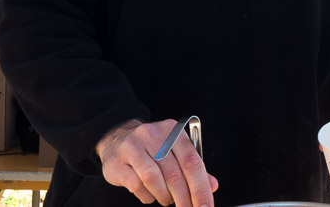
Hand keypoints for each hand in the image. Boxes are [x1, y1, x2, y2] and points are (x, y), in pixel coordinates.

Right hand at [96, 119, 217, 205]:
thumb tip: (212, 186)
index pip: (192, 161)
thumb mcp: (174, 152)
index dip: (201, 188)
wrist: (117, 140)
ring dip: (164, 196)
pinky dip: (148, 196)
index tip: (205, 206)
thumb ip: (192, 168)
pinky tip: (150, 194)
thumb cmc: (152, 149)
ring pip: (154, 179)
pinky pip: (137, 185)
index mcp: (172, 130)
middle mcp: (153, 134)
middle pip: (174, 173)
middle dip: (184, 198)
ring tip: (167, 199)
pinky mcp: (118, 162)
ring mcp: (133, 147)